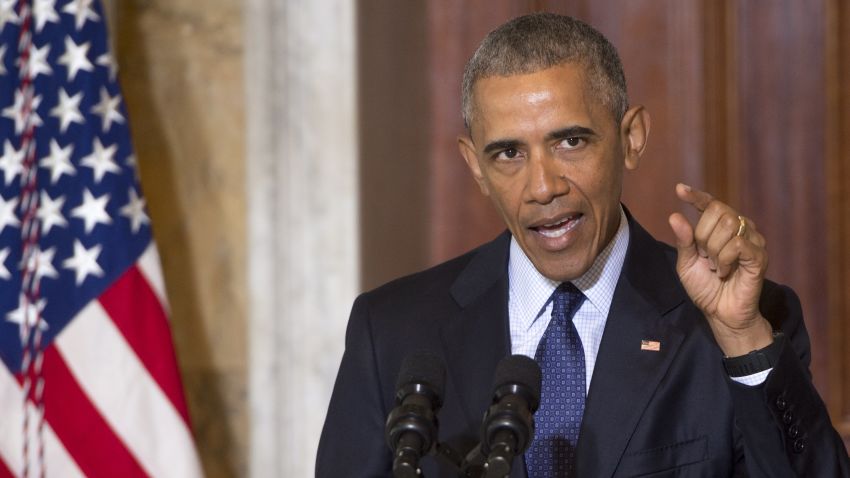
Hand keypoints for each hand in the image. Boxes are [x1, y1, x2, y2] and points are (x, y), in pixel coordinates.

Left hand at [668, 183, 772, 356]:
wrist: (720, 313)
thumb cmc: (706, 287)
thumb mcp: (686, 263)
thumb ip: (683, 240)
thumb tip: (675, 215)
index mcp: (721, 229)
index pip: (710, 204)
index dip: (696, 195)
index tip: (679, 189)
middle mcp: (740, 229)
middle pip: (718, 212)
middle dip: (703, 237)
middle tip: (706, 258)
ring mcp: (753, 241)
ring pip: (727, 226)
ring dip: (713, 250)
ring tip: (716, 267)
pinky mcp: (759, 256)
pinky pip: (738, 244)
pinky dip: (724, 259)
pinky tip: (724, 272)